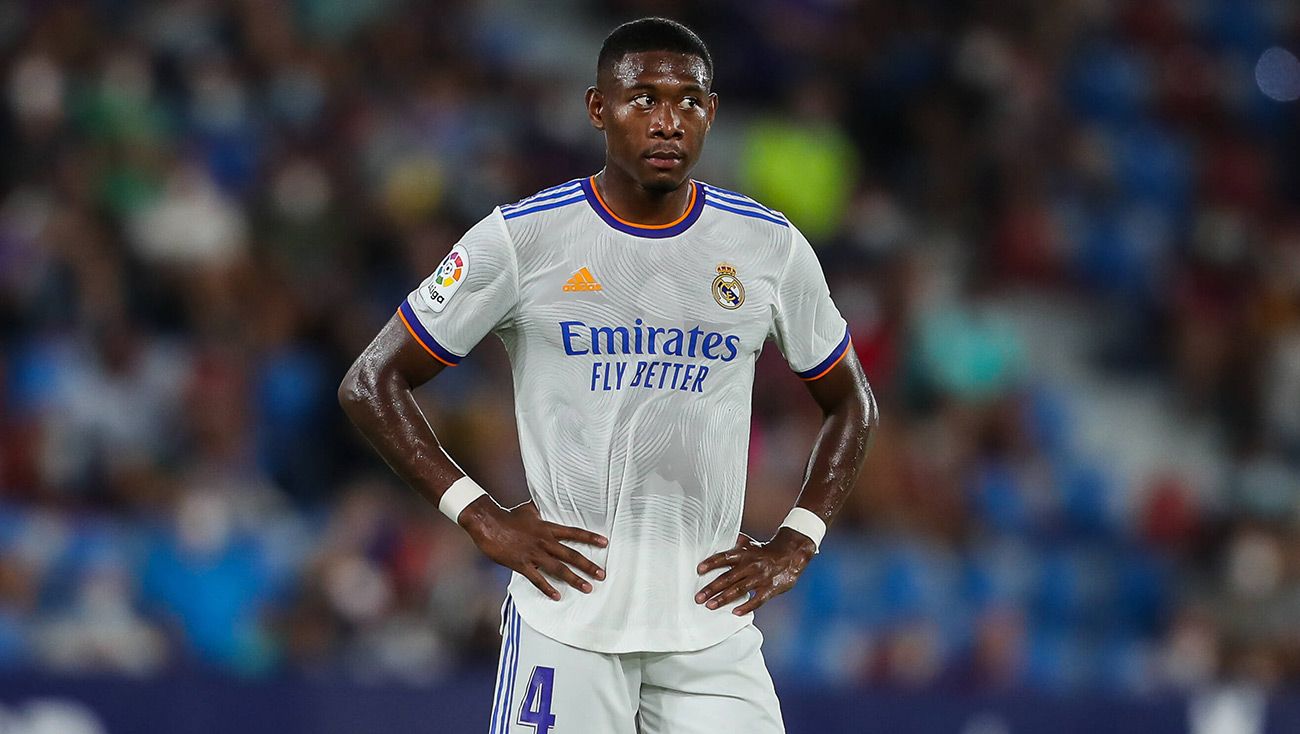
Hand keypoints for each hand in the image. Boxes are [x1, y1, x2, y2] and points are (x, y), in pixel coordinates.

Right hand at [459, 497, 606, 600]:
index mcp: (547, 528)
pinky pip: (537, 579)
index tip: (605, 543)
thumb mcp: (527, 510)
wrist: (488, 523)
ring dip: (574, 579)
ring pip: (559, 568)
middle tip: (602, 575)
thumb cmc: (507, 516)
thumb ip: (538, 511)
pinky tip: (557, 596)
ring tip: (587, 588)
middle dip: (588, 565)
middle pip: (571, 554)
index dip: (590, 538)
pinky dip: (547, 588)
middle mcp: (544, 541)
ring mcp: (534, 554)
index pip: (574, 533)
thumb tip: (541, 506)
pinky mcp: (522, 564)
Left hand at [695, 529, 814, 614]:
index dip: (711, 563)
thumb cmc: (767, 551)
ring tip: (710, 606)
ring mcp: (760, 577)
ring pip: (739, 590)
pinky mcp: (770, 588)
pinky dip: (746, 606)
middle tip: (698, 597)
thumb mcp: (751, 544)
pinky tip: (735, 612)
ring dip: (723, 598)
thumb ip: (736, 544)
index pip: (724, 557)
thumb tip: (724, 539)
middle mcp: (751, 565)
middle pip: (728, 577)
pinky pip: (757, 600)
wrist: (793, 554)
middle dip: (712, 588)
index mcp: (744, 553)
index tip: (699, 570)